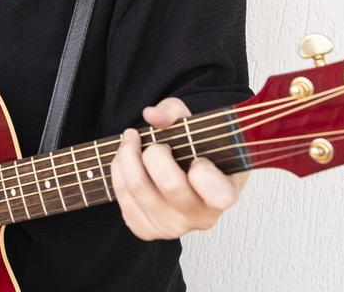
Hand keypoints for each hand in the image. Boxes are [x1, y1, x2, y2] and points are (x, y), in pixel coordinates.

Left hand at [110, 97, 247, 240]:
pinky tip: (125, 160)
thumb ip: (175, 112)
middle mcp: (201, 217)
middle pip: (169, 184)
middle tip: (152, 140)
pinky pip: (124, 201)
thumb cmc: (195, 148)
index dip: (204, 172)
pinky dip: (119, 173)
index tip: (197, 156)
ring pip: (139, 190)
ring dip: (127, 156)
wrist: (184, 171)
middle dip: (153, 152)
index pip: (218, 193)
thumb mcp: (193, 123)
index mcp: (224, 193)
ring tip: (130, 139)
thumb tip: (151, 115)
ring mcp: (174, 228)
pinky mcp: (148, 231)